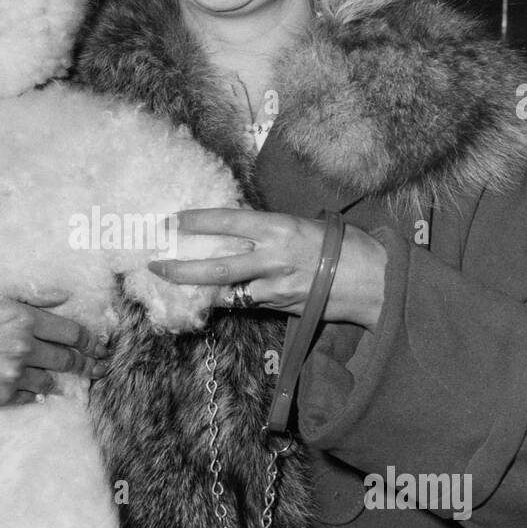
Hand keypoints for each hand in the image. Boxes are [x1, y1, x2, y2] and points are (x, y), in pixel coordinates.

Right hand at [0, 292, 108, 423]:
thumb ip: (32, 298)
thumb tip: (64, 295)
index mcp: (24, 319)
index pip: (72, 333)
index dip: (89, 339)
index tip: (95, 344)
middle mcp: (24, 348)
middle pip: (69, 359)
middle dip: (84, 362)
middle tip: (94, 365)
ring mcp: (14, 375)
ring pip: (52, 380)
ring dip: (57, 377)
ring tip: (61, 375)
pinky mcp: (3, 396)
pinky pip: (33, 396)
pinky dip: (35, 391)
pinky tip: (31, 386)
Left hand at [147, 209, 386, 329]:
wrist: (372, 281)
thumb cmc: (342, 245)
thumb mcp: (304, 224)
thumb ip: (271, 229)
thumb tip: (242, 228)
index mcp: (278, 228)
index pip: (228, 222)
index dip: (196, 221)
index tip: (171, 221)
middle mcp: (272, 257)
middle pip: (216, 265)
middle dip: (180, 266)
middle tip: (154, 262)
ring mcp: (274, 286)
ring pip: (224, 290)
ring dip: (195, 288)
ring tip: (170, 284)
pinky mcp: (279, 306)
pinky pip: (243, 303)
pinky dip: (223, 300)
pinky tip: (205, 299)